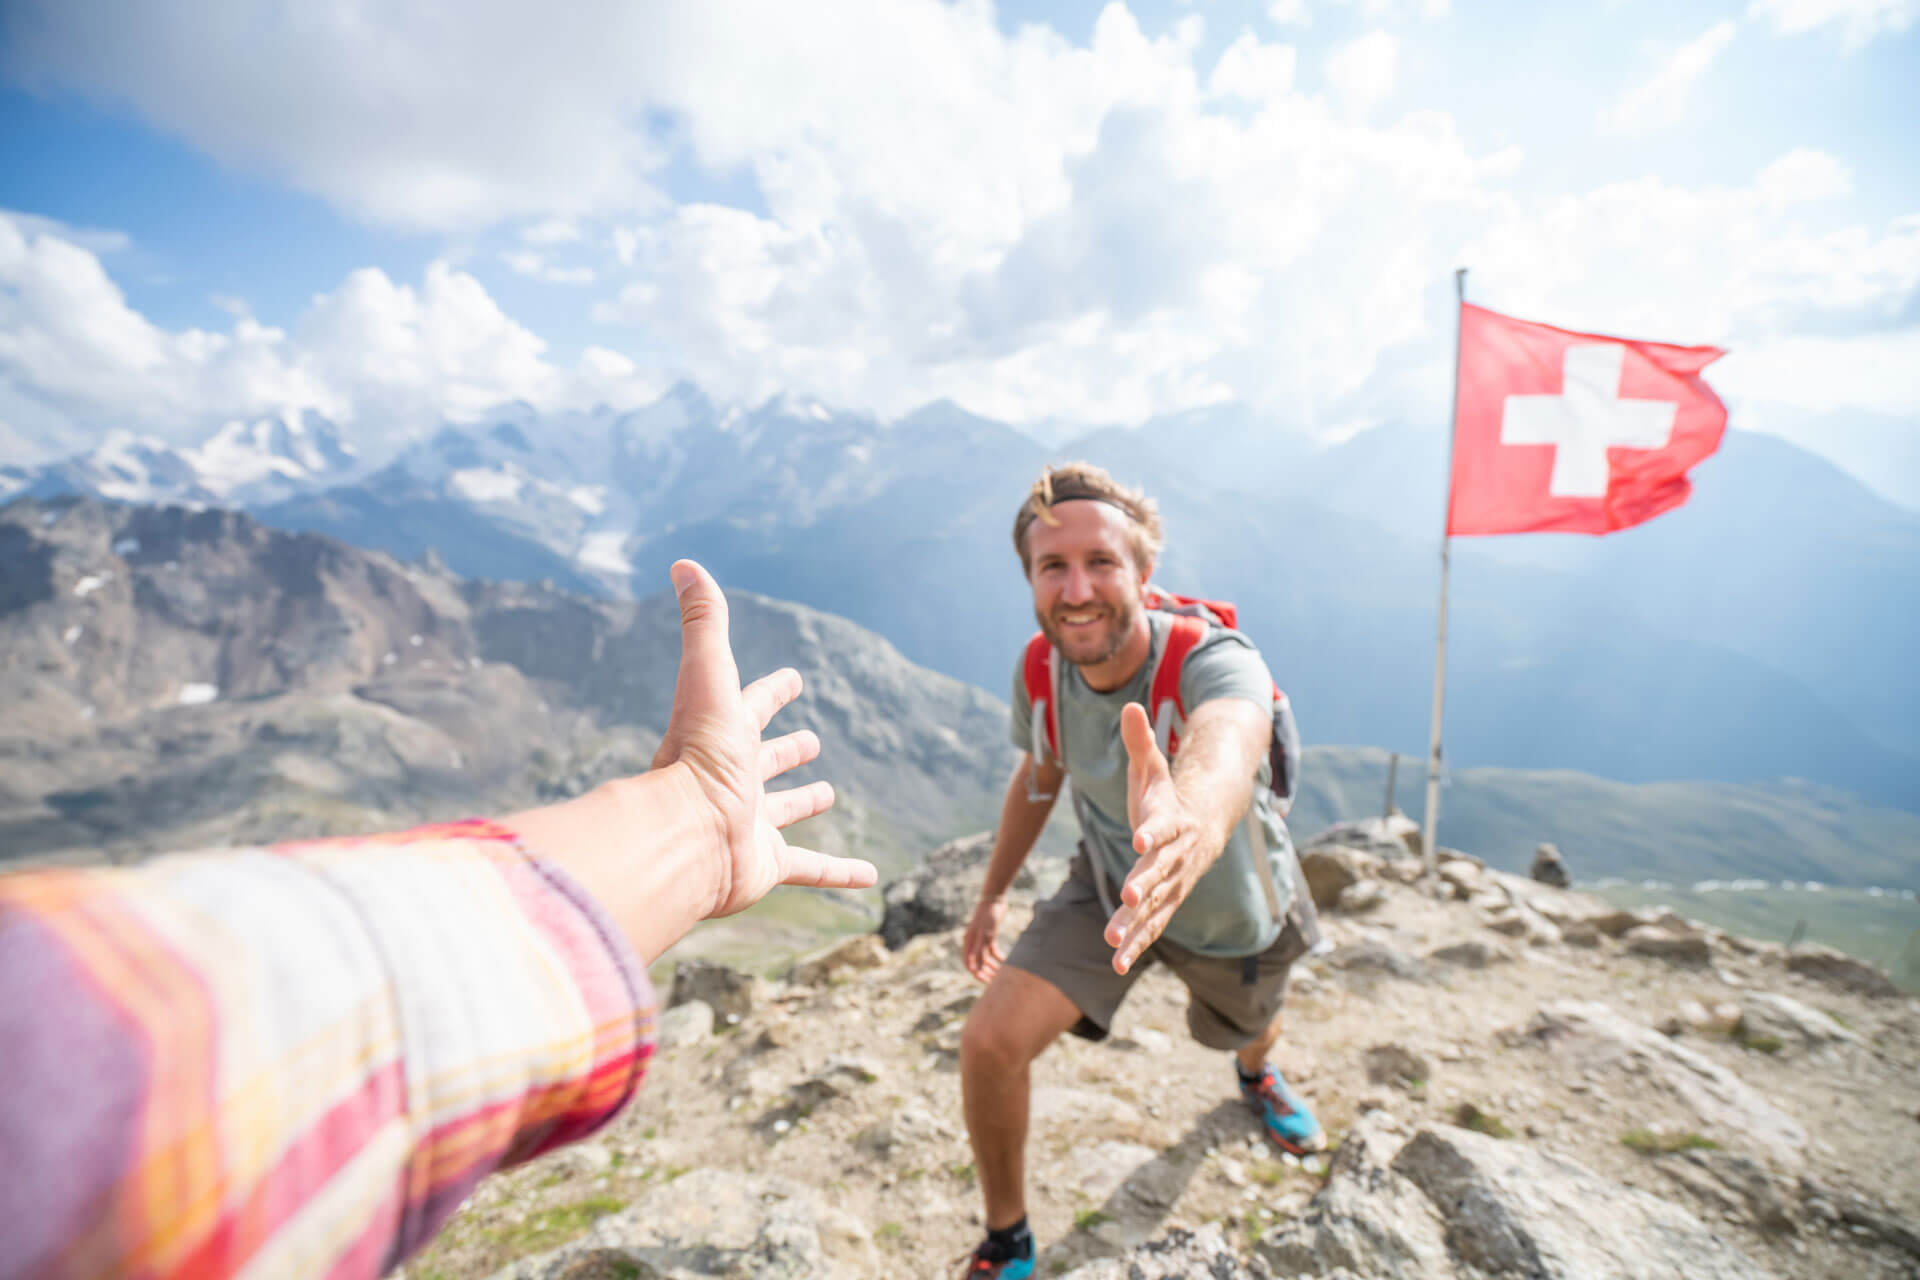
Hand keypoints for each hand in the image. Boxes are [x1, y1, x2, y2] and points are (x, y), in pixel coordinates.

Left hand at [653, 560, 877, 917]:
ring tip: (826, 793)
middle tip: (809, 741)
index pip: (750, 704)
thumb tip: (682, 562)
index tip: (793, 679)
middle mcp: (735, 780)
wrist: (683, 838)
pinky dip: (840, 872)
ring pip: (782, 812)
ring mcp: (750, 825)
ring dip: (803, 803)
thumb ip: (703, 622)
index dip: (772, 691)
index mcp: (723, 736)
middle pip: (764, 760)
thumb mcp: (708, 678)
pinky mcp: (766, 865)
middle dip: (785, 749)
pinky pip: (811, 868)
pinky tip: (870, 878)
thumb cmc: (695, 757)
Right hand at [963, 895, 1009, 982]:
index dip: (977, 974)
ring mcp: (981, 940)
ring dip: (992, 966)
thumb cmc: (988, 915)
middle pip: (978, 963)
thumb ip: (981, 950)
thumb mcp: (986, 933)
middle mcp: (973, 942)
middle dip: (986, 972)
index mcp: (969, 942)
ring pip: (985, 958)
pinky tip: (1006, 961)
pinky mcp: (989, 936)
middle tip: (997, 982)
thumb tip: (976, 967)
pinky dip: (998, 957)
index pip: (969, 964)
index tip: (986, 982)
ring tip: (1002, 974)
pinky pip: (992, 951)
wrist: (995, 898)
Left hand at [1104, 702, 1205, 973]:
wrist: (1202, 826)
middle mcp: (1174, 857)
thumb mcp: (1153, 768)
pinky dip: (1136, 944)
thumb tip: (1127, 705)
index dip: (1152, 831)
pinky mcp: (1165, 903)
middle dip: (1143, 885)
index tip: (1139, 838)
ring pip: (1154, 906)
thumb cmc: (1167, 797)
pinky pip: (1152, 926)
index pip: (1161, 827)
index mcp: (1170, 822)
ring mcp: (1172, 883)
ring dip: (1135, 924)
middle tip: (1127, 896)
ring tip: (1113, 943)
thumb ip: (1139, 741)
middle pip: (1158, 872)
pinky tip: (1118, 964)